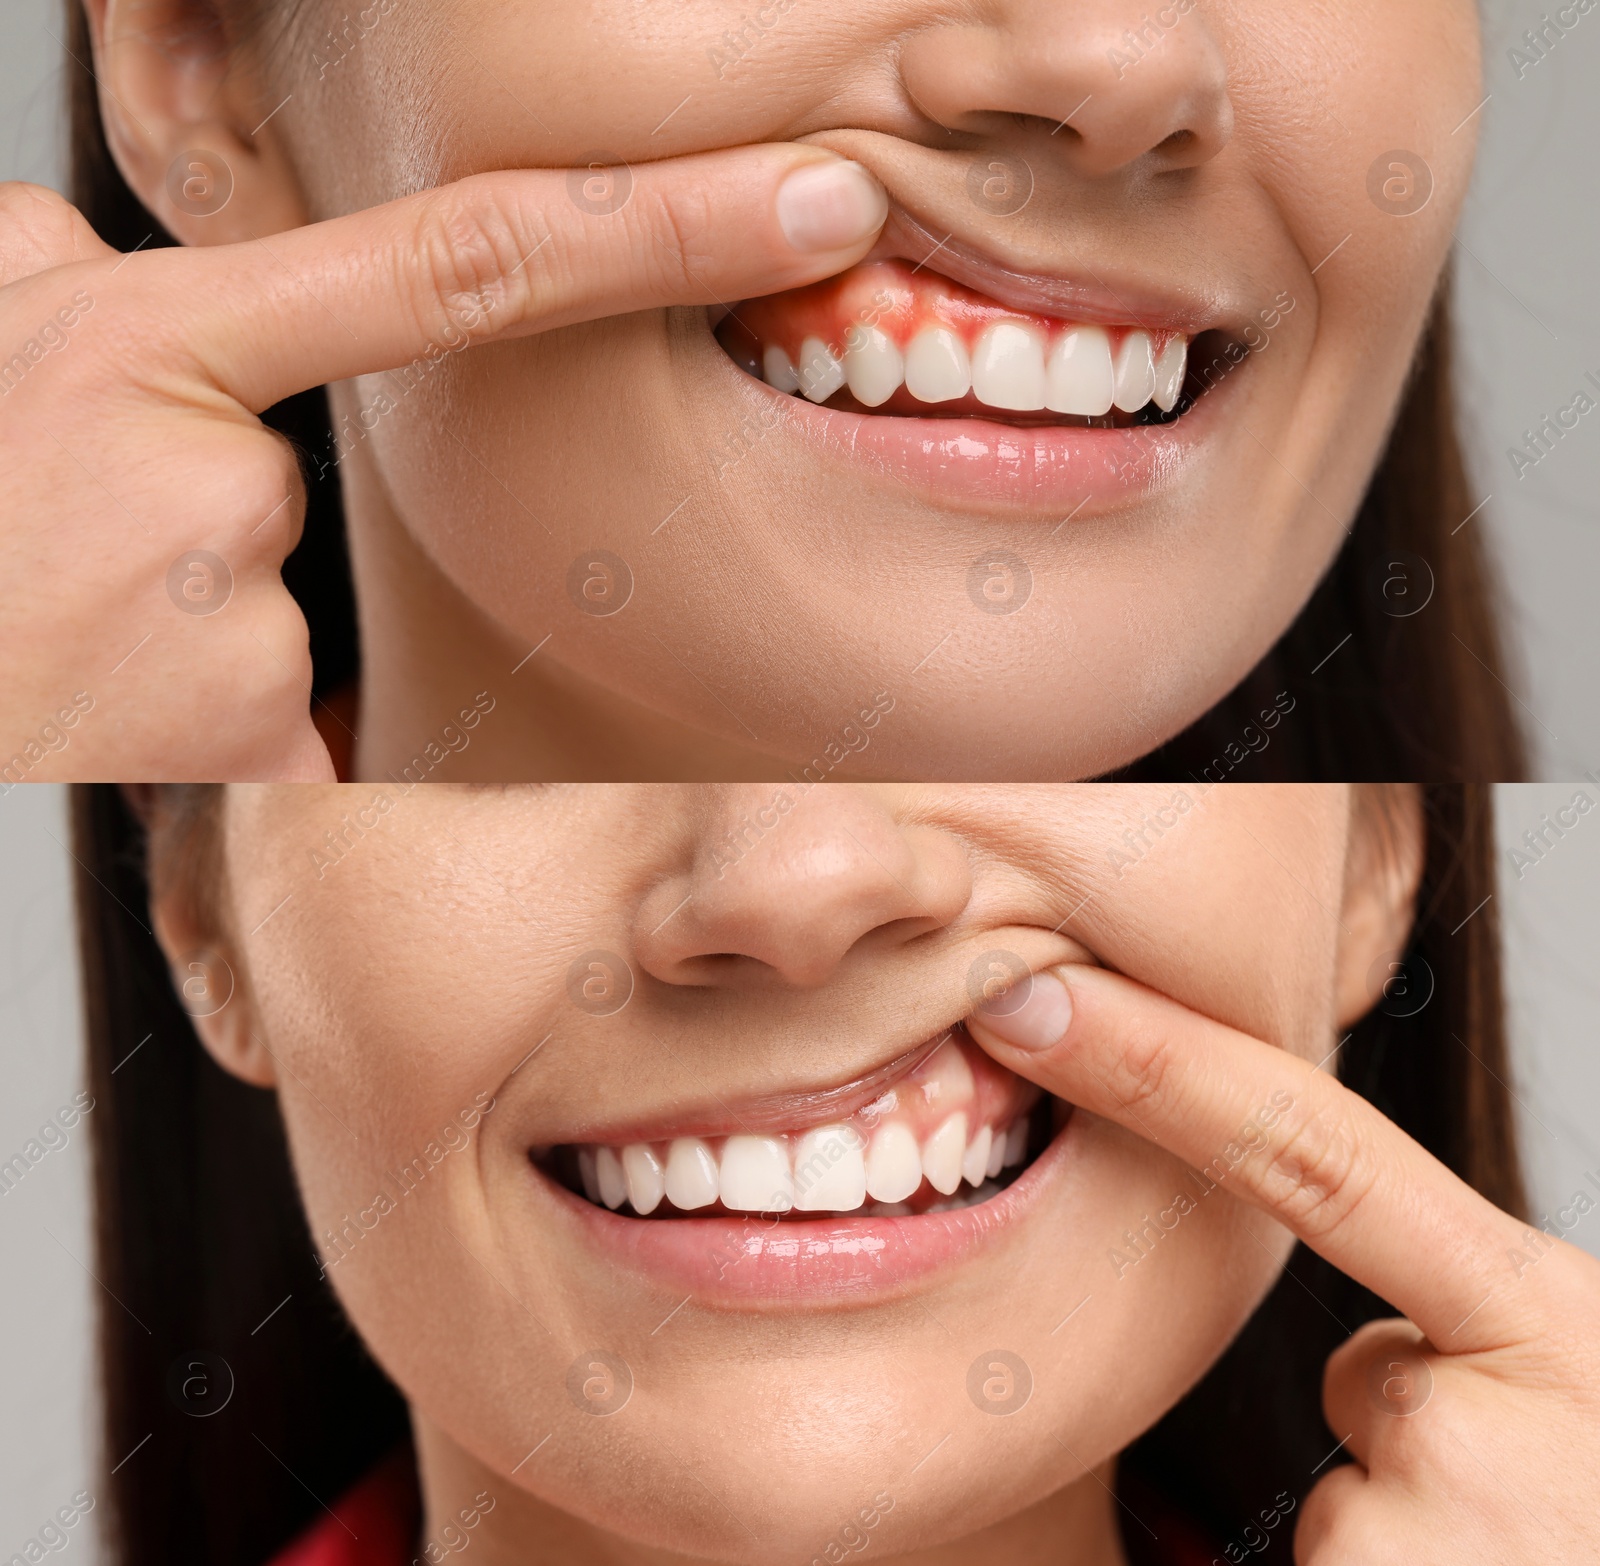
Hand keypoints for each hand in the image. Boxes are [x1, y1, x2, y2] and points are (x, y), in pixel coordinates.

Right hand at [0, 151, 885, 779]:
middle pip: (291, 490)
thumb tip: (92, 252)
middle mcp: (200, 479)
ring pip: (266, 610)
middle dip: (189, 519)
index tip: (821, 199)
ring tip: (43, 640)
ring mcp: (220, 626)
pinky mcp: (232, 755)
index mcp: (139, 349)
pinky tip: (82, 711)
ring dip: (173, 622)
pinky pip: (267, 723)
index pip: (465, 265)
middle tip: (49, 561)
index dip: (664, 225)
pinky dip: (189, 717)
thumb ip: (58, 294)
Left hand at [967, 963, 1599, 1563]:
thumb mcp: (1593, 1390)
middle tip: (1534, 1521)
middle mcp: (1481, 1413)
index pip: (1311, 1150)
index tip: (1031, 999)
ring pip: (1344, 1495)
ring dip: (1409, 1536)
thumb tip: (1369, 1353)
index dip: (1160, 1064)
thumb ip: (1477, 1328)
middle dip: (1414, 1430)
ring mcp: (1421, 1528)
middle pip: (1355, 1367)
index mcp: (1549, 1318)